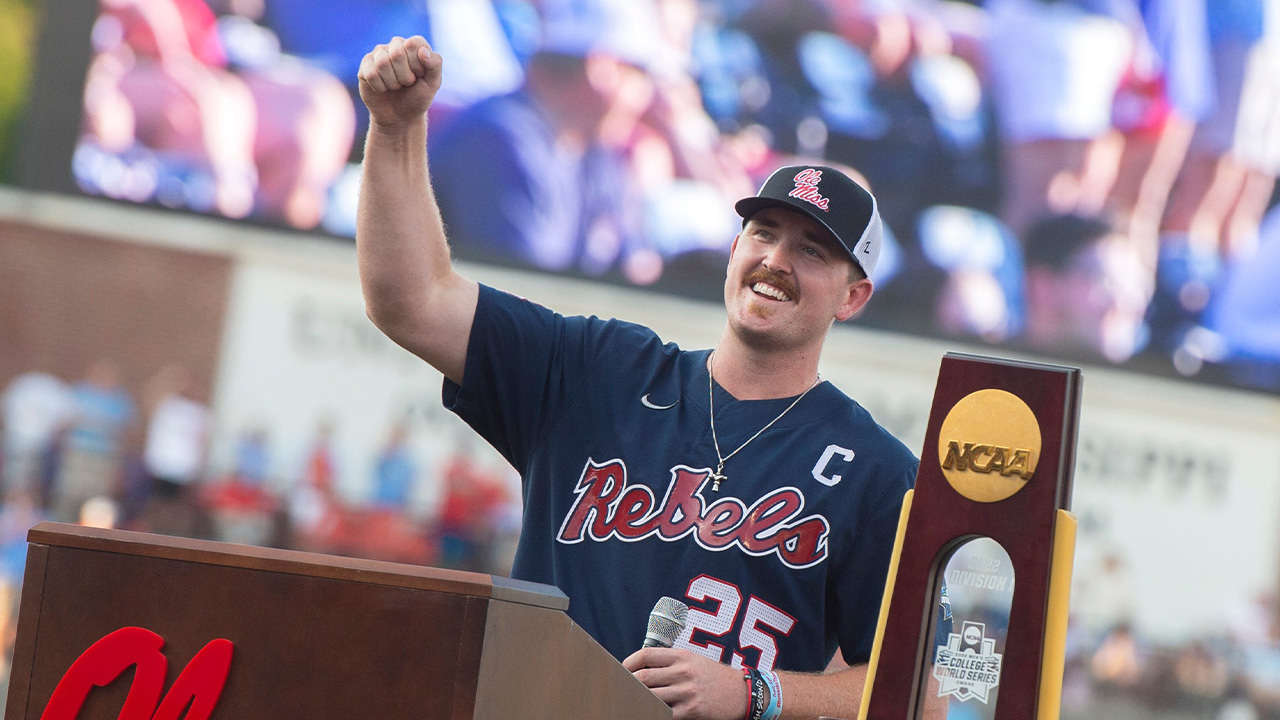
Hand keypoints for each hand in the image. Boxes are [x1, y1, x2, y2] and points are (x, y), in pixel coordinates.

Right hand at [357, 36, 442, 127]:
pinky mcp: (365, 65)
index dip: (417, 65)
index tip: (419, 75)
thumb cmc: (418, 97)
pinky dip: (380, 87)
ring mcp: (379, 54)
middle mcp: (396, 45)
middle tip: (407, 83)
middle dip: (405, 76)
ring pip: (382, 63)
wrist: (400, 117)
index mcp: (415, 45)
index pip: (413, 44)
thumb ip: (435, 64)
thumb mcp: (433, 84)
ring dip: (392, 83)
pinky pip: (370, 74)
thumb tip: (423, 51)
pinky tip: (383, 89)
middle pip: (397, 54)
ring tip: (395, 86)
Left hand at [623, 648, 746, 719]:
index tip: (621, 670)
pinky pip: (665, 714)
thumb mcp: (694, 660)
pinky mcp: (691, 710)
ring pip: (651, 696)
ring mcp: (687, 692)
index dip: (628, 663)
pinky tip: (647, 712)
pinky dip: (653, 713)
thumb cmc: (714, 676)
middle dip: (628, 683)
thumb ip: (671, 662)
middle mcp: (683, 672)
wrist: (741, 693)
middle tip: (620, 688)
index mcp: (682, 656)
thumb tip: (643, 668)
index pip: (646, 655)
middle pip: (644, 677)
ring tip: (629, 701)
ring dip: (637, 700)